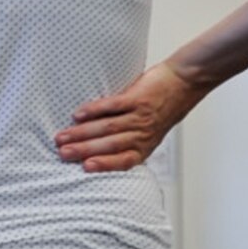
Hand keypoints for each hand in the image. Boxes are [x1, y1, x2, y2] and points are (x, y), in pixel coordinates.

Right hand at [56, 61, 204, 172]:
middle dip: (83, 150)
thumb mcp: (152, 132)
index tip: (85, 167)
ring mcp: (140, 116)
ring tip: (63, 136)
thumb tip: (100, 150)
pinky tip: (79, 114)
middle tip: (63, 153)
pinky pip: (112, 106)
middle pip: (109, 144)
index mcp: (145, 145)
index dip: (104, 165)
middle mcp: (142, 133)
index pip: (123, 160)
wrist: (184, 82)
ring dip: (83, 133)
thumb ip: (131, 141)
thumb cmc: (166, 107)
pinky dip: (94, 110)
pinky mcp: (137, 98)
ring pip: (108, 127)